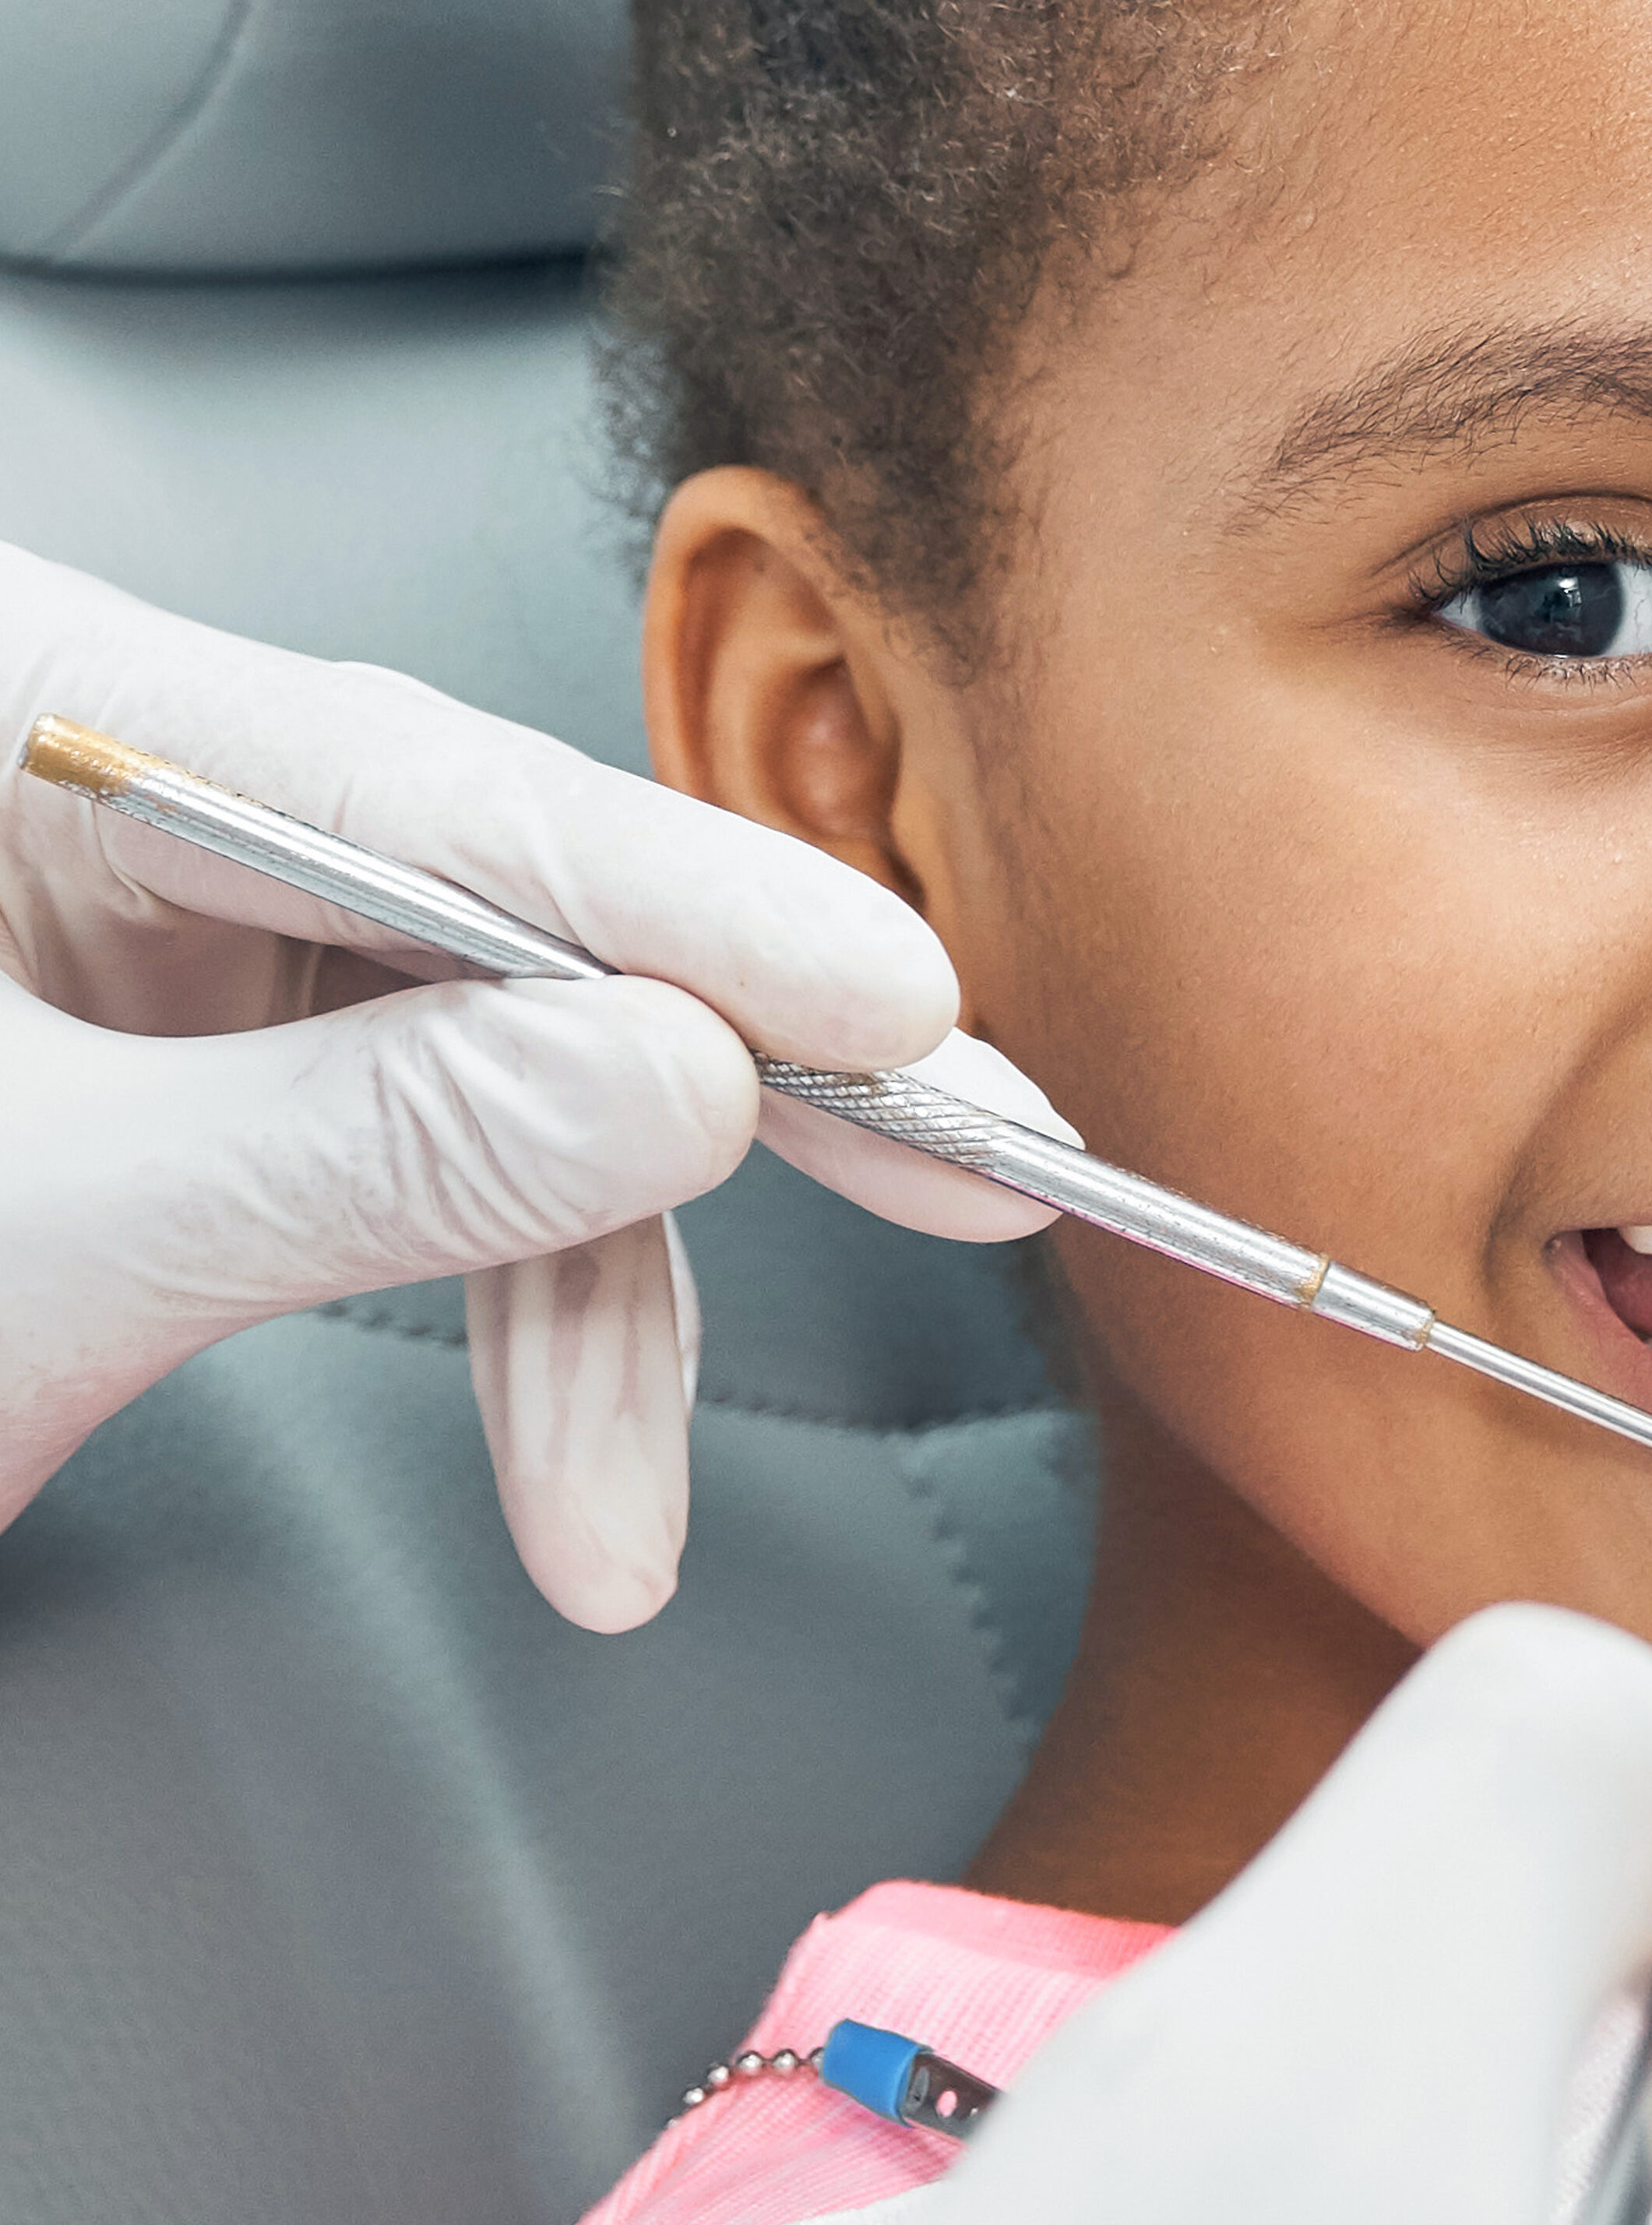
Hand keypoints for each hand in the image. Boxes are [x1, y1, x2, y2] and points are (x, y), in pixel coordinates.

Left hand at [0, 542, 1058, 1624]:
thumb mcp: (31, 1232)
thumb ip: (366, 1144)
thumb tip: (686, 1079)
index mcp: (25, 710)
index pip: (423, 787)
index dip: (692, 907)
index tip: (899, 1008)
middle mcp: (115, 776)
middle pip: (493, 901)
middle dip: (721, 1082)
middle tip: (982, 1163)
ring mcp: (164, 914)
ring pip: (484, 1056)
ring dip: (591, 1299)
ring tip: (624, 1514)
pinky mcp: (204, 1041)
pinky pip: (421, 1141)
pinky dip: (511, 1318)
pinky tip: (573, 1474)